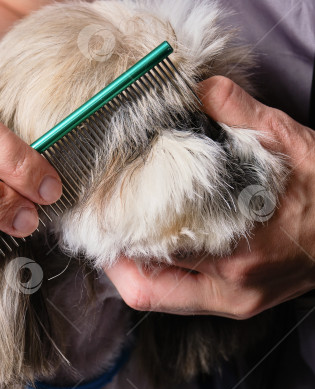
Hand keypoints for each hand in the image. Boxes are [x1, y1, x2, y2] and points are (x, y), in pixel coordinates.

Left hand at [104, 76, 314, 318]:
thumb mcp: (292, 144)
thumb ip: (243, 115)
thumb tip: (202, 87)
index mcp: (240, 253)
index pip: (153, 259)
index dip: (115, 239)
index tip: (98, 212)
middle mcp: (232, 286)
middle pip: (146, 287)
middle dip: (114, 256)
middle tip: (97, 223)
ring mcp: (235, 299)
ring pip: (158, 296)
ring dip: (132, 267)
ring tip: (116, 233)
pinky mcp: (238, 302)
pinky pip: (179, 297)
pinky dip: (157, 273)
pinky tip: (151, 243)